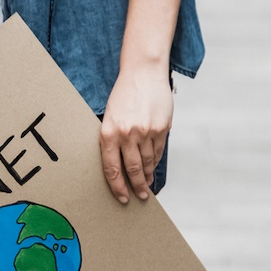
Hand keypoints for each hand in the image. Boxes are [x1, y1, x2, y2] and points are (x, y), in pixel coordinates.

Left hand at [99, 66, 172, 203]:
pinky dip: (156, 161)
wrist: (143, 72)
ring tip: (147, 184)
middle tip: (139, 196)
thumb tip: (119, 166)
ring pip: (148, 162)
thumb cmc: (124, 94)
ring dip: (147, 175)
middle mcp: (127, 134)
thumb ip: (113, 139)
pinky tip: (154, 167)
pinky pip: (158, 151)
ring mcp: (146, 131)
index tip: (123, 198)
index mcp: (109, 132)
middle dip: (136, 186)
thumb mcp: (110, 116)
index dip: (118, 187)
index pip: (112, 169)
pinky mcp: (161, 127)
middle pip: (132, 169)